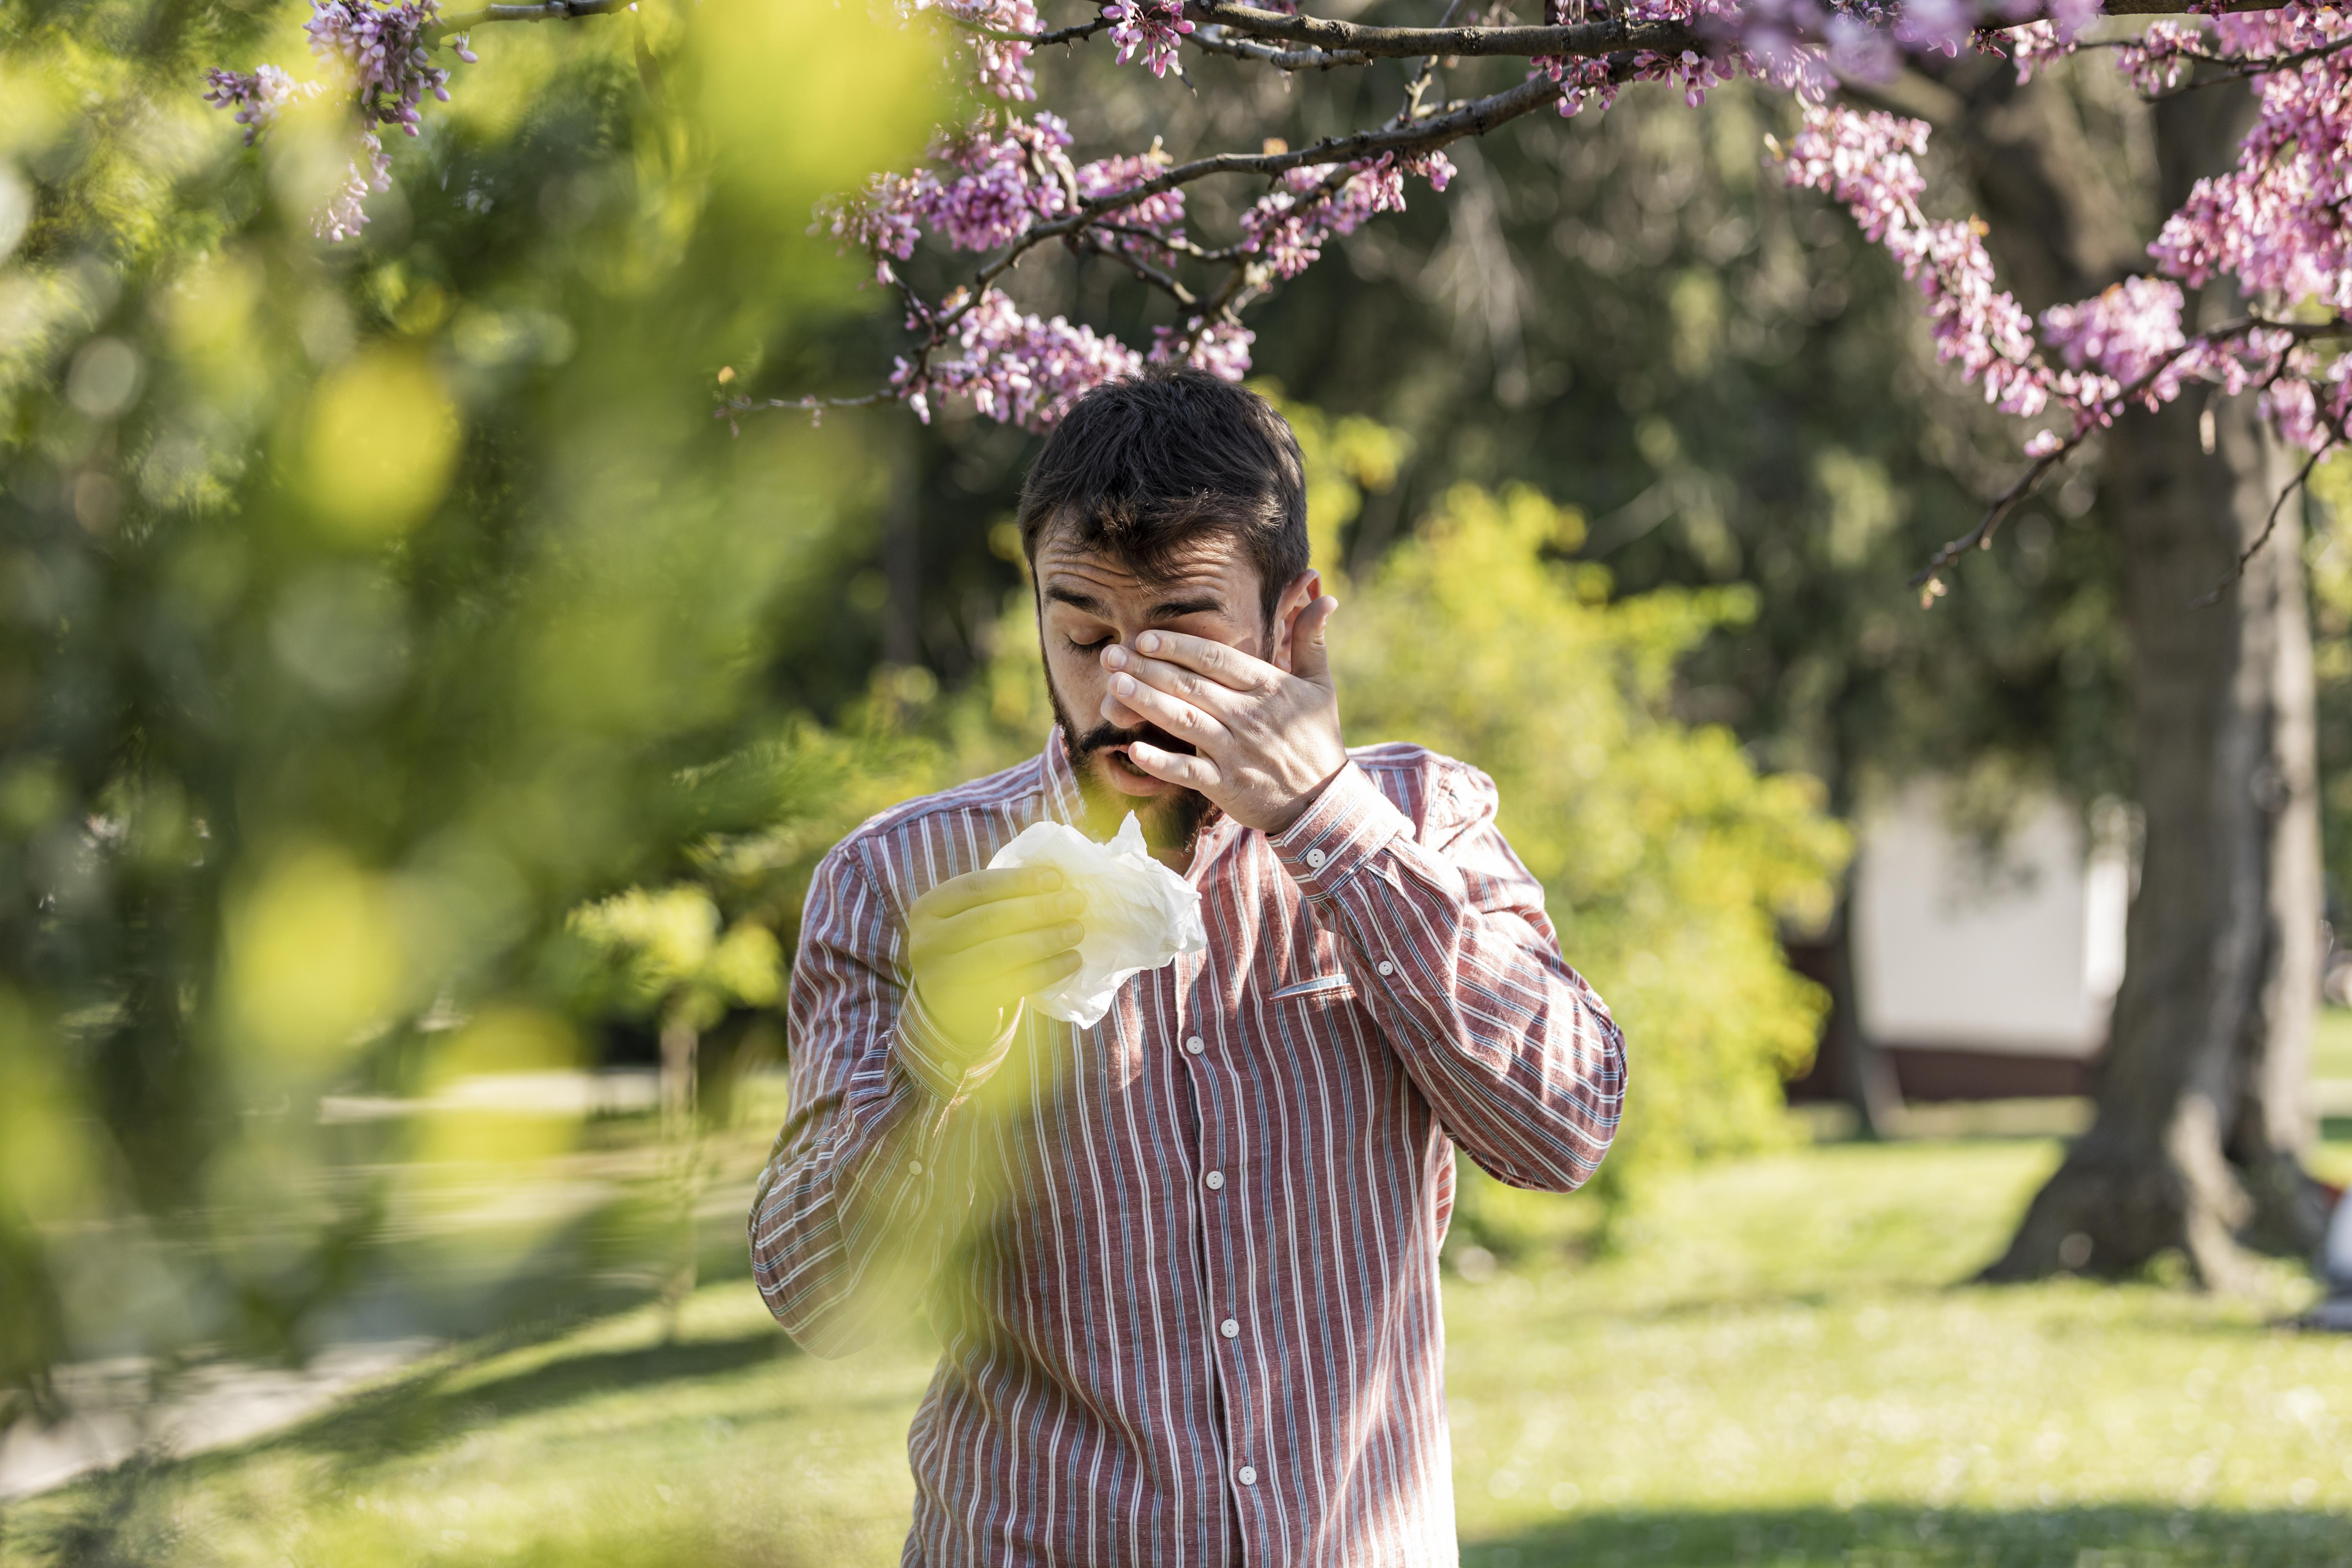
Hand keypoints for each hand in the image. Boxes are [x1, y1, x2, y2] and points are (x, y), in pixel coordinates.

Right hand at [906, 867, 1085, 1056]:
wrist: (950, 1004)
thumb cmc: (971, 946)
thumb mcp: (971, 917)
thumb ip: (1000, 898)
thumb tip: (1057, 881)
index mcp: (928, 908)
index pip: (976, 887)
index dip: (1019, 881)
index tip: (1057, 878)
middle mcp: (926, 941)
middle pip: (990, 919)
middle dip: (1038, 908)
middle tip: (1076, 902)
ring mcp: (940, 977)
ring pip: (1001, 953)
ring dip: (1045, 939)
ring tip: (1076, 930)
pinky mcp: (962, 1007)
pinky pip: (1012, 984)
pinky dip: (1047, 971)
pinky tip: (1072, 961)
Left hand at [1098, 598, 1346, 833]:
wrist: (1323, 802)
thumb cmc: (1316, 739)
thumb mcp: (1321, 686)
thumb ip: (1311, 641)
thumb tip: (1324, 598)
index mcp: (1268, 687)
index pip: (1216, 659)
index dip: (1178, 647)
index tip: (1144, 637)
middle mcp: (1248, 716)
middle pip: (1191, 686)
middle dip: (1147, 668)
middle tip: (1111, 655)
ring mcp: (1235, 752)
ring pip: (1184, 721)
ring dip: (1147, 703)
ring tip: (1114, 686)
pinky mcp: (1225, 784)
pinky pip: (1188, 771)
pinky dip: (1161, 762)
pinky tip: (1134, 750)